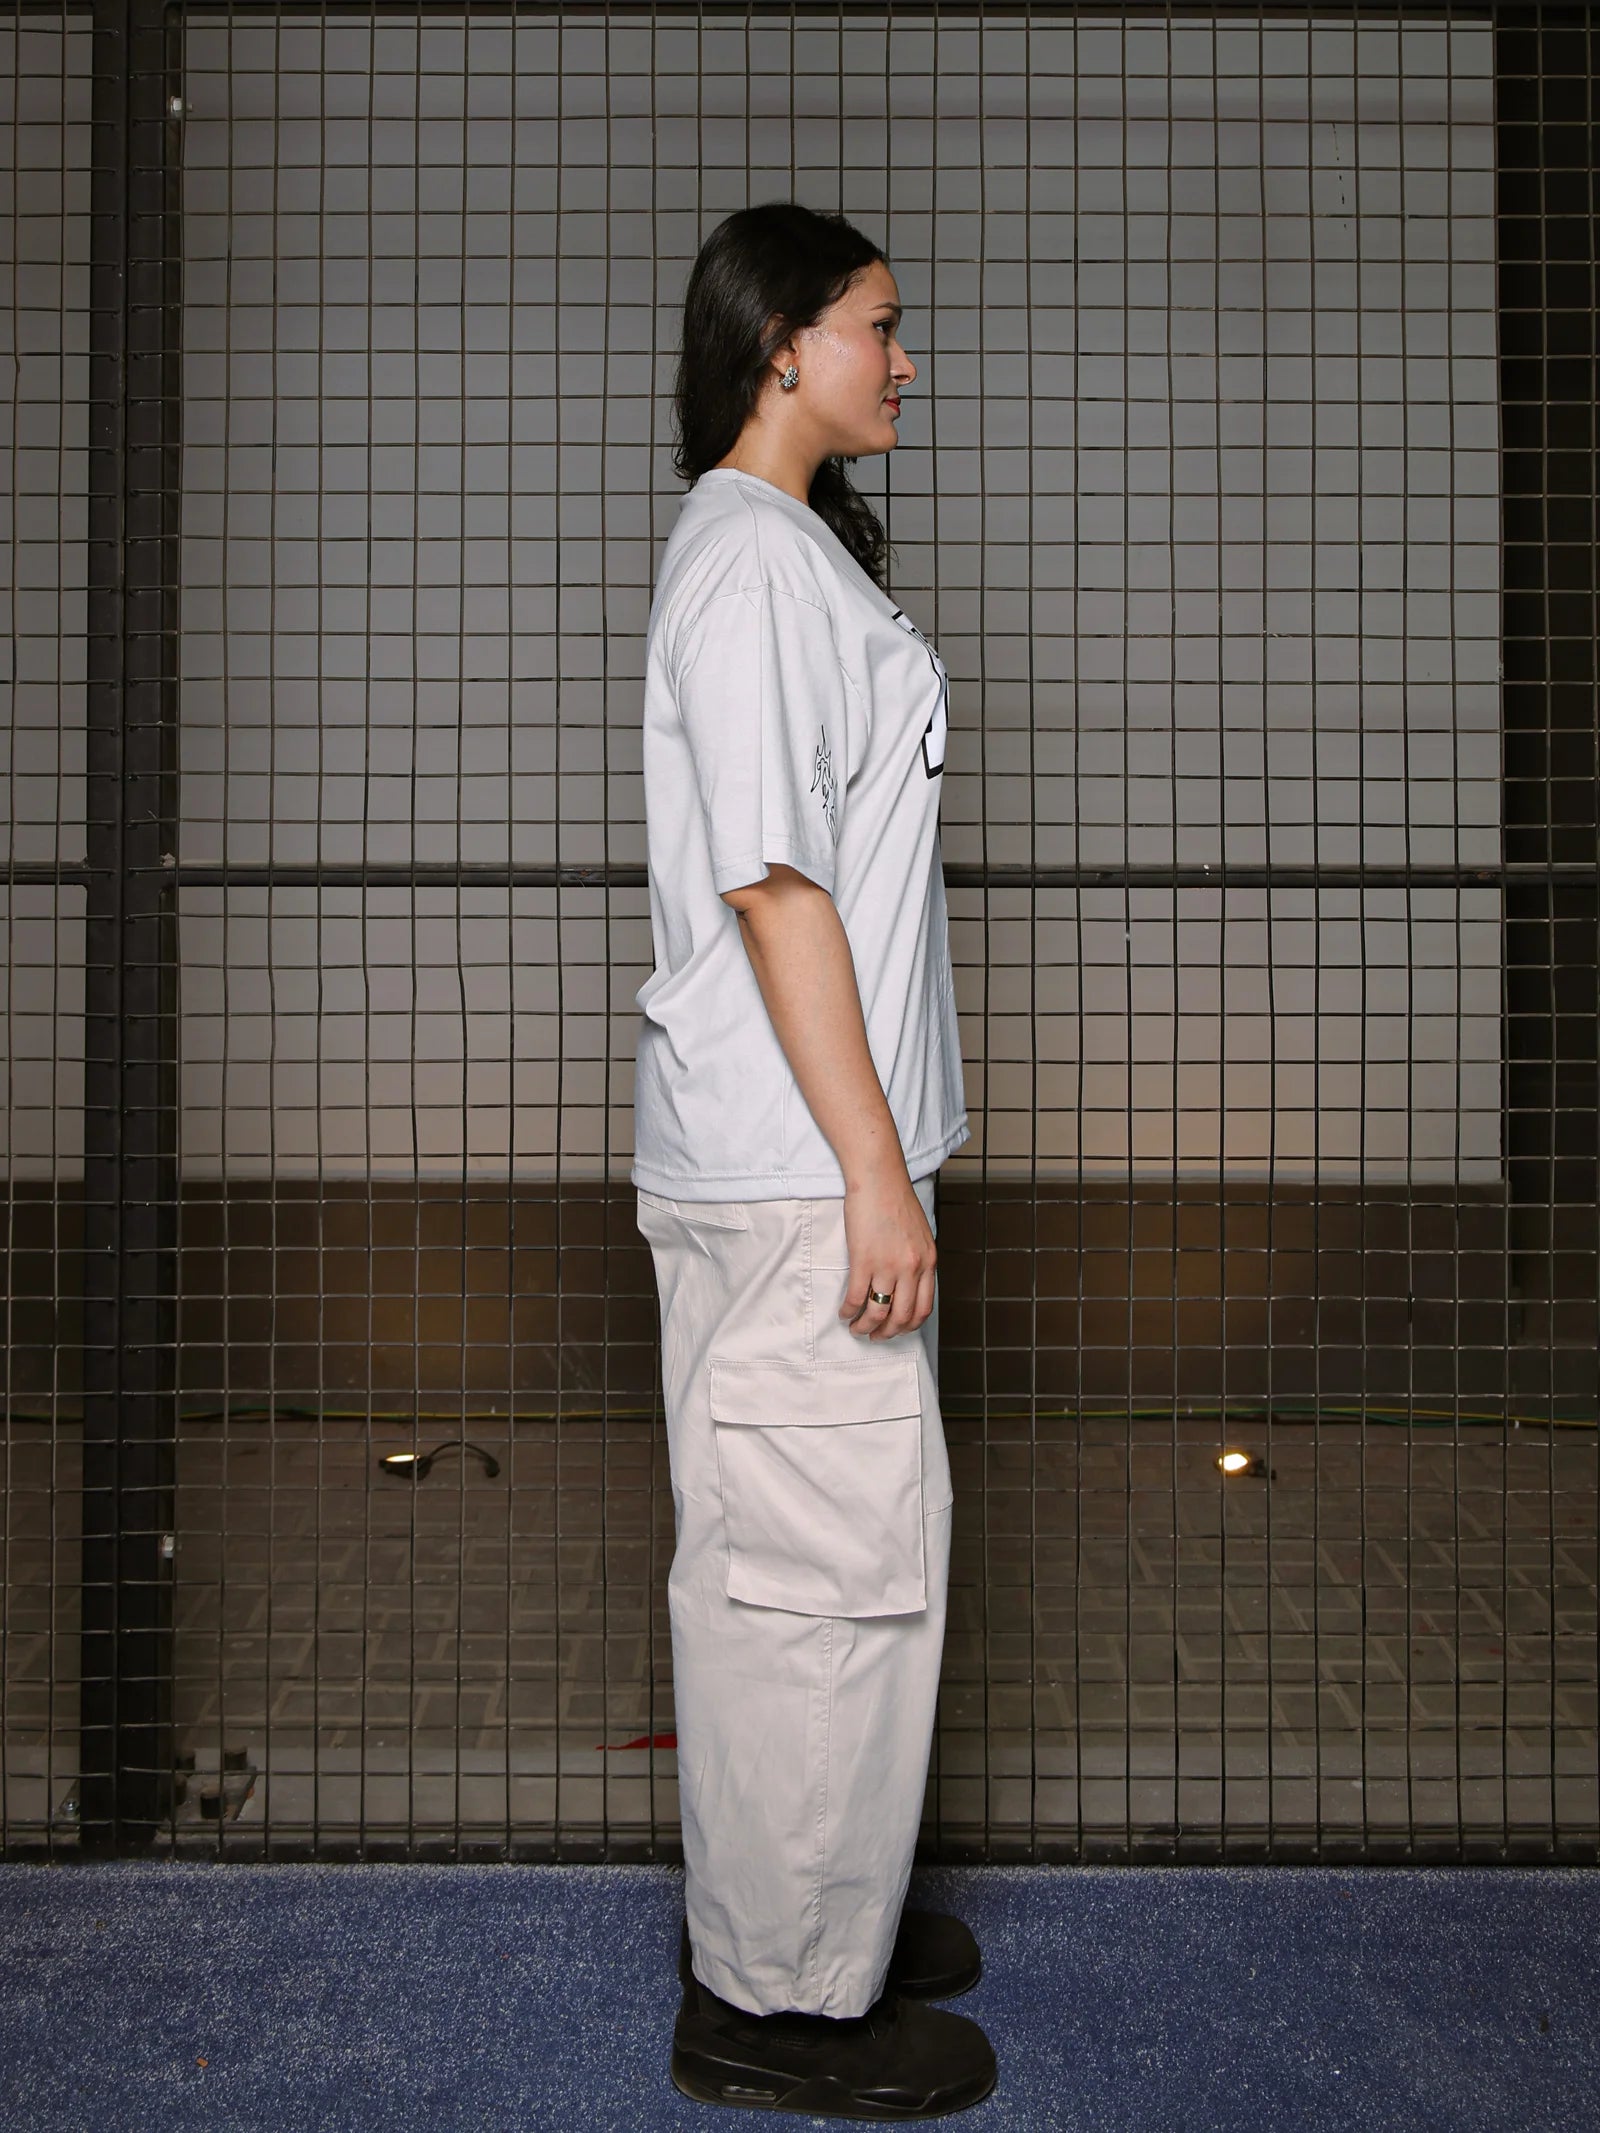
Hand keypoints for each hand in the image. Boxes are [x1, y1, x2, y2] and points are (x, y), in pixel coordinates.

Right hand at [837, 1175, 935, 1339]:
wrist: (879, 1178)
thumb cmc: (896, 1200)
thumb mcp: (920, 1234)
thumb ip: (917, 1259)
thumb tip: (908, 1282)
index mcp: (927, 1262)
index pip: (924, 1308)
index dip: (908, 1325)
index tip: (897, 1329)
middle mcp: (911, 1268)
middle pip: (902, 1316)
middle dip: (887, 1332)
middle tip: (875, 1335)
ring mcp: (888, 1265)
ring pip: (879, 1312)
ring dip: (866, 1326)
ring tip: (857, 1328)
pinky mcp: (864, 1259)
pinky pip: (858, 1296)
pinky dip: (850, 1310)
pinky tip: (845, 1312)